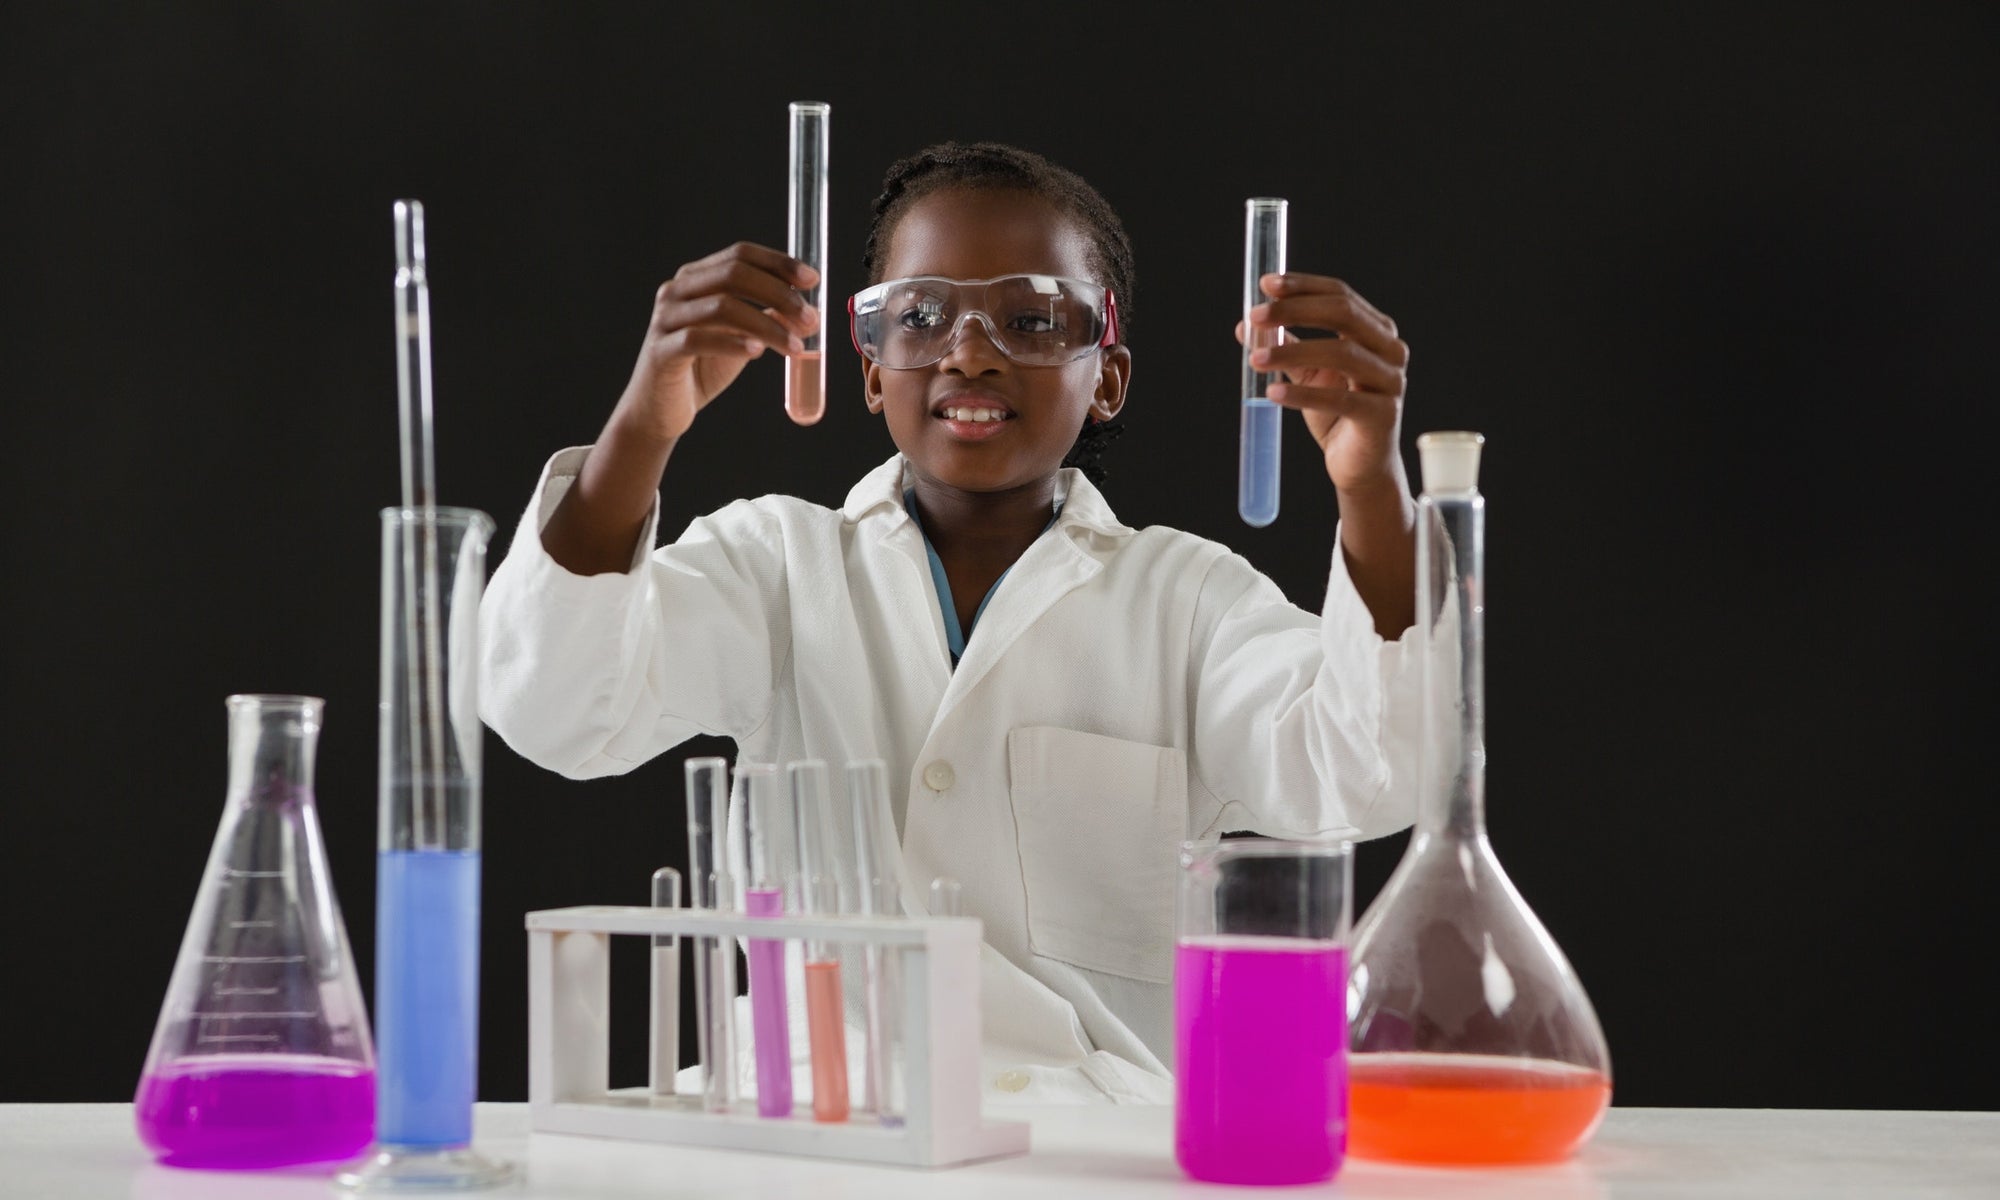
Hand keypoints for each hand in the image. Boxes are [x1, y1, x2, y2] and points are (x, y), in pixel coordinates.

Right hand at [614, 242, 818, 442]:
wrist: (662, 410)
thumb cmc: (702, 368)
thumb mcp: (742, 338)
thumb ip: (768, 319)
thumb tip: (809, 311)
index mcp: (696, 278)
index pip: (740, 255)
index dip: (778, 263)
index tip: (812, 280)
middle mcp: (677, 291)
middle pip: (733, 274)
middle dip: (779, 293)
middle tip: (810, 319)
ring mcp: (665, 319)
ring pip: (722, 307)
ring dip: (767, 325)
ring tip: (795, 346)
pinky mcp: (661, 351)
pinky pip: (699, 340)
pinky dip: (733, 343)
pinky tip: (757, 352)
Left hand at [1237, 273, 1409, 494]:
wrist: (1359, 465)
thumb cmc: (1336, 414)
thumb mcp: (1307, 373)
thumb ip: (1284, 346)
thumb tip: (1244, 325)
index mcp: (1376, 331)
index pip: (1340, 295)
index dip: (1303, 286)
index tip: (1265, 284)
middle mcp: (1390, 350)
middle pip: (1343, 314)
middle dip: (1295, 310)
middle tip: (1255, 316)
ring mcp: (1391, 381)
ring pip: (1341, 353)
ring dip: (1292, 351)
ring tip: (1255, 359)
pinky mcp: (1382, 415)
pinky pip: (1340, 399)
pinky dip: (1302, 394)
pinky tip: (1272, 393)